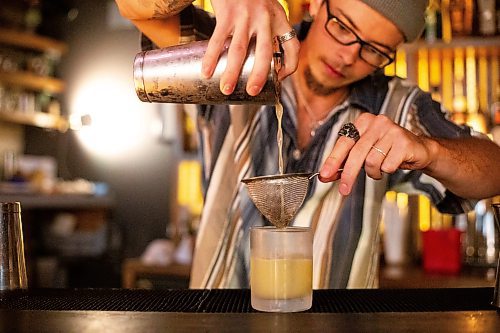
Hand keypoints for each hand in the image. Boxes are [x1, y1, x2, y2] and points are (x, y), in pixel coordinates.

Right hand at [202, 0, 299, 95]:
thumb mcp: (269, 8)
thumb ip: (269, 30)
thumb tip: (265, 62)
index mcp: (279, 19)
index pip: (292, 46)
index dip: (290, 66)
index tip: (280, 78)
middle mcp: (264, 18)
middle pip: (264, 52)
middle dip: (258, 75)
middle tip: (252, 92)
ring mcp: (245, 17)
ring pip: (239, 50)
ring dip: (232, 72)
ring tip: (226, 89)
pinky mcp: (226, 14)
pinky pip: (217, 40)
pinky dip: (212, 58)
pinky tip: (207, 71)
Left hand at [318, 113, 435, 195]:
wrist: (419, 150)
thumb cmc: (388, 150)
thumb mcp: (364, 153)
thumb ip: (344, 162)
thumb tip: (326, 175)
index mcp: (363, 122)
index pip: (343, 142)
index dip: (333, 160)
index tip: (324, 174)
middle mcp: (377, 122)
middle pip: (356, 153)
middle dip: (348, 174)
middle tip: (344, 189)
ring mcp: (392, 130)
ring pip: (372, 161)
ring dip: (373, 172)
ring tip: (380, 168)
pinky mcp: (404, 142)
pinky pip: (387, 165)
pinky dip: (387, 170)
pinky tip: (392, 164)